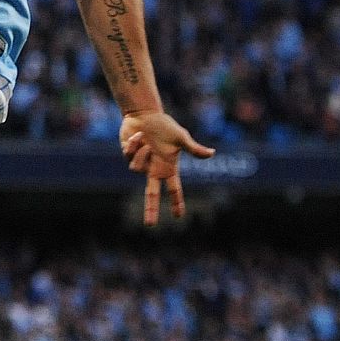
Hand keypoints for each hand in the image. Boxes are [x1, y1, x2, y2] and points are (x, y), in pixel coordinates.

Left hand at [119, 109, 213, 224]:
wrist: (144, 115)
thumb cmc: (165, 126)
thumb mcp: (181, 137)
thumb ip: (194, 149)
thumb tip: (212, 153)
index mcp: (168, 168)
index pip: (174, 189)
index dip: (176, 202)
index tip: (178, 216)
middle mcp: (154, 169)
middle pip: (152, 194)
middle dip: (151, 210)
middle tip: (150, 225)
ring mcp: (140, 163)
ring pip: (137, 168)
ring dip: (142, 152)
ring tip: (146, 138)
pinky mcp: (128, 156)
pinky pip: (129, 156)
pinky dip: (134, 144)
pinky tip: (138, 135)